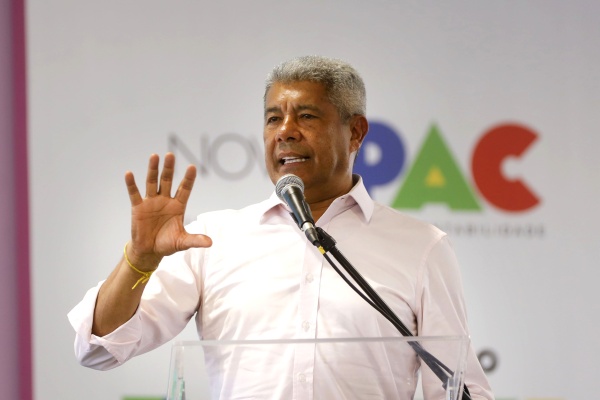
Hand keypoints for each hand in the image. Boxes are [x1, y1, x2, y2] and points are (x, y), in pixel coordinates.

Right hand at [124, 153, 211, 269]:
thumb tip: (210, 243)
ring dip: (153, 170)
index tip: (192, 167)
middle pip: (167, 181)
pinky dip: (131, 184)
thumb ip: (195, 240)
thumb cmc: (167, 244)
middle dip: (169, 168)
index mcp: (178, 206)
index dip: (188, 179)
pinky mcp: (138, 207)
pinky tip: (129, 174)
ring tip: (154, 156)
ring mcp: (151, 202)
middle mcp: (165, 200)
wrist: (150, 251)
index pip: (185, 189)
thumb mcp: (183, 242)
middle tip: (170, 155)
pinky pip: (134, 193)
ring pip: (152, 182)